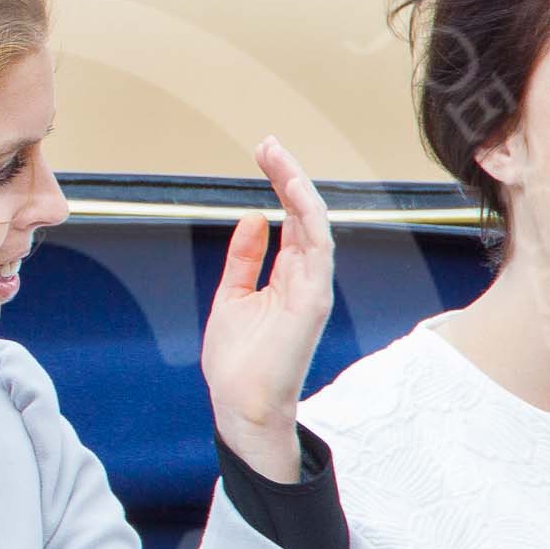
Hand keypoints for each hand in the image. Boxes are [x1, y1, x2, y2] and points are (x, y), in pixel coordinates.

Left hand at [202, 136, 337, 481]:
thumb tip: (251, 219)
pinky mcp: (313, 300)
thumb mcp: (232, 297)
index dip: (280, 184)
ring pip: (315, 224)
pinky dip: (307, 216)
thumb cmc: (238, 362)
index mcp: (288, 277)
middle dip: (288, 175)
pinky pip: (317, 248)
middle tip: (267, 144)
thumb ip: (244, 259)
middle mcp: (306, 278)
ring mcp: (314, 288)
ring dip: (297, 187)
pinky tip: (292, 190)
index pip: (291, 220)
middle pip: (304, 214)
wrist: (241, 404)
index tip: (264, 154)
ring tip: (277, 157)